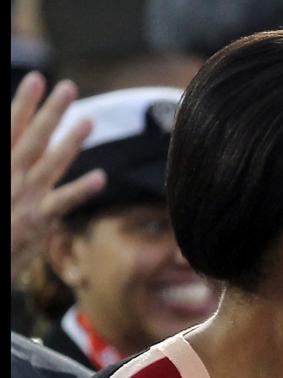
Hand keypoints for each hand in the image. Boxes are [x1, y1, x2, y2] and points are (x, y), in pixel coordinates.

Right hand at [11, 71, 105, 281]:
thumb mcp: (2, 184)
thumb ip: (12, 159)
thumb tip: (21, 143)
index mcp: (0, 165)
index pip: (11, 127)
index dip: (24, 103)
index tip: (37, 79)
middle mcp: (11, 176)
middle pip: (34, 138)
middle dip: (51, 112)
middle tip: (69, 87)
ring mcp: (25, 197)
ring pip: (51, 163)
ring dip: (71, 141)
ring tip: (89, 120)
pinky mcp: (38, 221)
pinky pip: (63, 202)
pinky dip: (81, 189)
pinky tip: (101, 177)